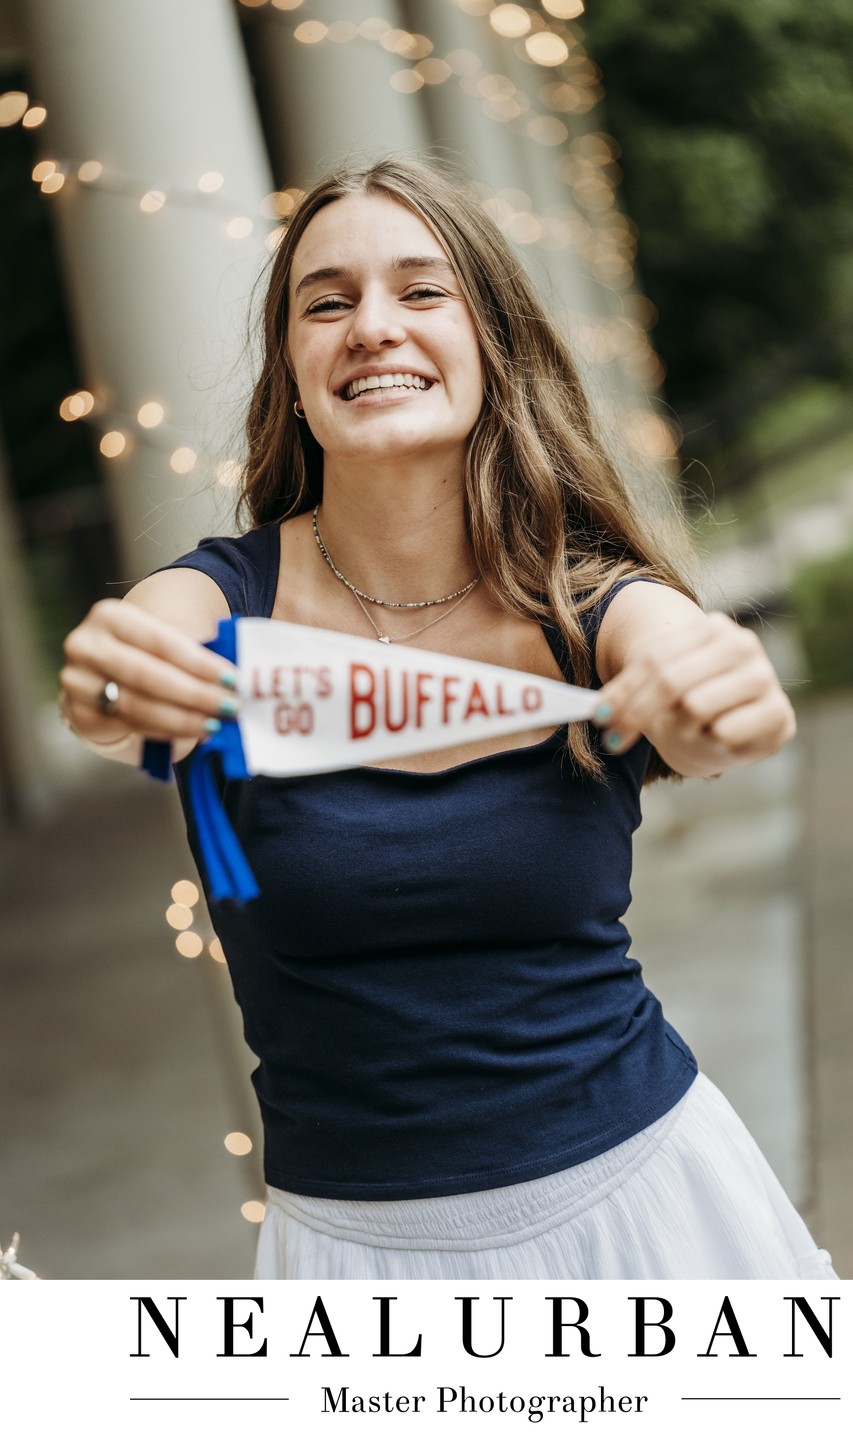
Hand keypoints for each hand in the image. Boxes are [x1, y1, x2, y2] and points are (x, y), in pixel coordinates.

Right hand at [60, 598, 238, 747]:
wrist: (101, 674)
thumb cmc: (143, 654)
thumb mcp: (161, 642)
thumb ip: (192, 656)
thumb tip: (234, 680)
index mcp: (109, 616)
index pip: (162, 641)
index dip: (200, 663)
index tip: (232, 678)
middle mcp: (85, 645)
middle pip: (148, 675)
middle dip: (195, 694)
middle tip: (231, 707)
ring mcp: (76, 682)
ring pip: (138, 706)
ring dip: (183, 718)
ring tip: (215, 723)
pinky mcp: (80, 715)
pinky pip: (130, 726)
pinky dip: (165, 731)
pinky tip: (192, 731)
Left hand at [591, 610, 795, 775]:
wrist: (736, 729)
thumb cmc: (691, 705)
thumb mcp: (659, 690)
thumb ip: (629, 692)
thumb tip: (598, 710)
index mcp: (710, 627)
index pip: (655, 658)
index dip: (623, 690)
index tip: (600, 717)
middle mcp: (740, 644)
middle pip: (671, 680)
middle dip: (638, 713)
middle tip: (614, 741)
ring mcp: (763, 675)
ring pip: (696, 706)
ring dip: (679, 728)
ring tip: (685, 731)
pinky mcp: (779, 711)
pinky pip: (726, 730)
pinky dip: (711, 741)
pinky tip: (715, 739)